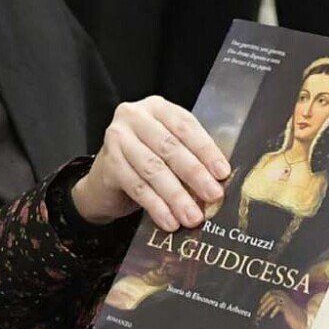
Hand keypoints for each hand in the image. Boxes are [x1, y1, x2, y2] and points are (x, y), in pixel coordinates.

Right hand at [71, 97, 229, 229]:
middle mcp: (134, 117)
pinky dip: (156, 206)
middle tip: (214, 196)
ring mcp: (117, 139)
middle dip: (194, 174)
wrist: (106, 180)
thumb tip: (220, 181)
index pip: (185, 126)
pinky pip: (137, 187)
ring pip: (153, 169)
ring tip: (193, 216)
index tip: (223, 172)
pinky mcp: (109, 164)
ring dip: (176, 196)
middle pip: (169, 147)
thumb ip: (191, 156)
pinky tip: (169, 221)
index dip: (206, 150)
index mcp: (157, 108)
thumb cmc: (145, 160)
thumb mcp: (169, 150)